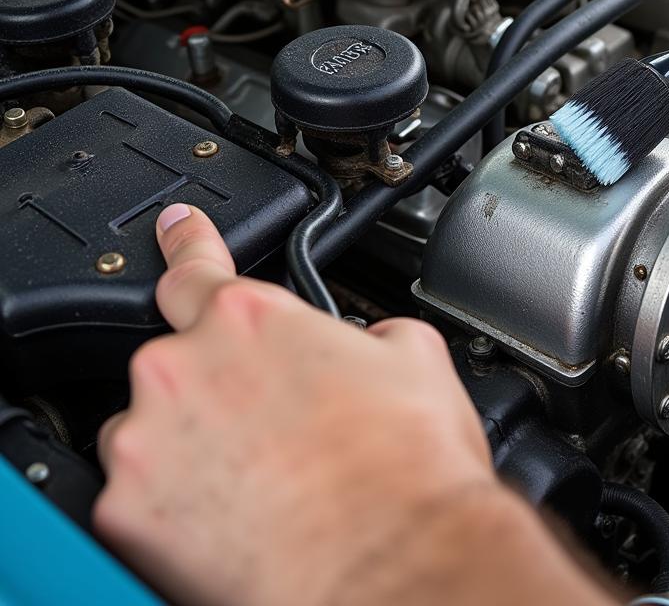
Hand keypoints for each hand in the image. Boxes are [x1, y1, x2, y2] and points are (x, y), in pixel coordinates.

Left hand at [93, 204, 613, 605]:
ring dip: (190, 445)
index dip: (185, 244)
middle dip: (217, 387)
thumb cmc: (408, 467)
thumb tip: (368, 345)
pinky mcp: (129, 513)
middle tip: (276, 428)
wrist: (397, 564)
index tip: (174, 229)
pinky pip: (140, 496)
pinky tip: (237, 519)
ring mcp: (149, 440)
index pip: (196, 266)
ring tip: (261, 481)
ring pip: (150, 430)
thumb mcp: (415, 358)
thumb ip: (369, 332)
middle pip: (178, 362)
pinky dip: (175, 507)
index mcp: (252, 317)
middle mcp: (186, 367)